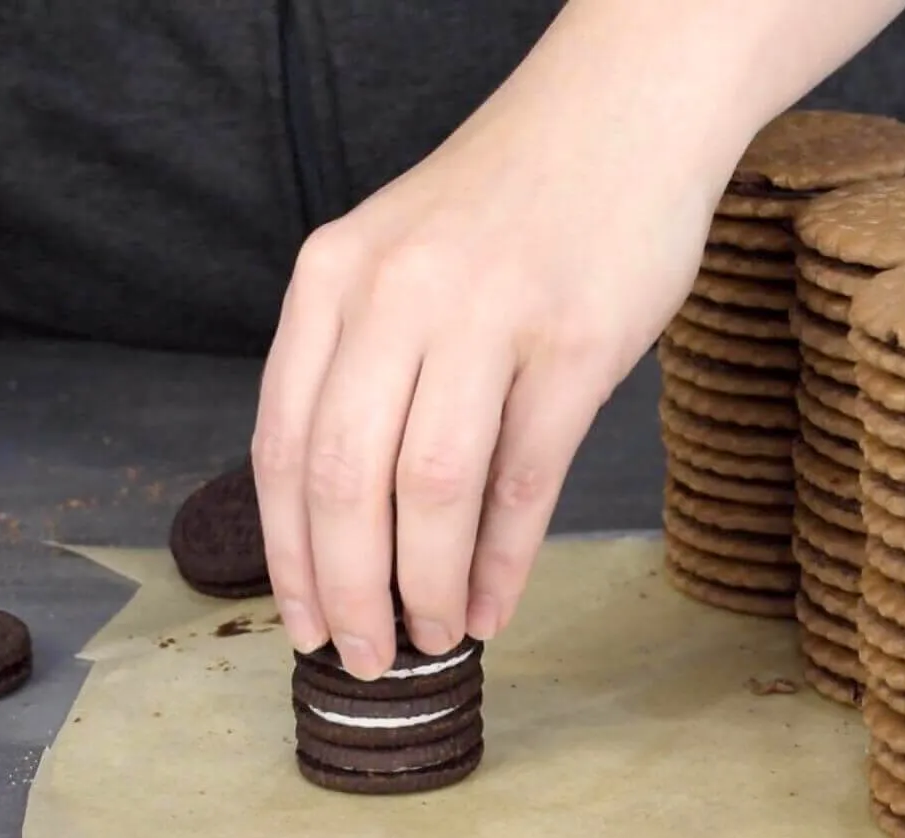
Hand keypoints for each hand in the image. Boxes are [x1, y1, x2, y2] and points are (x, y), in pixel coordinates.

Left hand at [251, 90, 727, 675]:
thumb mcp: (401, 259)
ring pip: (429, 489)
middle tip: (363, 657)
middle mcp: (396, 293)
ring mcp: (488, 314)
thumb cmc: (509, 204)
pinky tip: (492, 603)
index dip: (288, 553)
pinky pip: (524, 478)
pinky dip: (502, 559)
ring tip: (429, 637)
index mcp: (333, 277)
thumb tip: (353, 523)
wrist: (622, 112)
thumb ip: (366, 366)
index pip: (282, 443)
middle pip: (343, 479)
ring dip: (422, 586)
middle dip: (346, 590)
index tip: (302, 623)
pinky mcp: (576, 343)